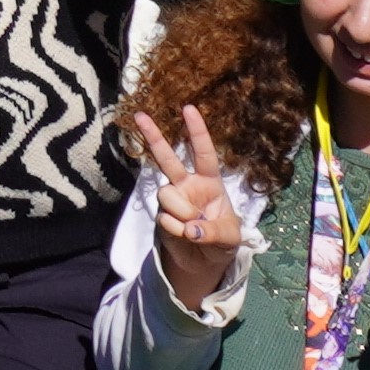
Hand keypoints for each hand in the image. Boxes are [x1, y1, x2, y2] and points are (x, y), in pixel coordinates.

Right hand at [125, 102, 250, 311]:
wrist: (204, 261)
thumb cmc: (223, 240)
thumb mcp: (230, 237)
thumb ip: (214, 231)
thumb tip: (191, 228)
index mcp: (209, 181)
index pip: (203, 153)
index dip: (197, 131)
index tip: (188, 108)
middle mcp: (187, 184)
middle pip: (167, 158)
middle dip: (154, 136)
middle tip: (140, 115)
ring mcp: (172, 199)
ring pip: (168, 194)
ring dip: (182, 213)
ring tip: (194, 228)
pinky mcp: (161, 215)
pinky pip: (165, 218)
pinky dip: (177, 230)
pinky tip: (184, 235)